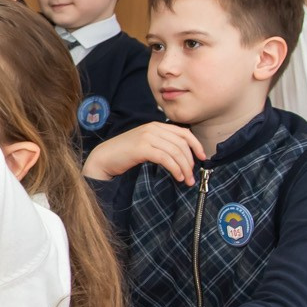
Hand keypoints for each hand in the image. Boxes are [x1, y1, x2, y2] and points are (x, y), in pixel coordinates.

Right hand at [82, 122, 207, 185]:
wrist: (104, 157)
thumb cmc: (125, 153)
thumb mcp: (146, 144)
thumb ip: (161, 144)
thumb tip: (181, 154)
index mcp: (156, 125)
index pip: (184, 133)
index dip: (196, 145)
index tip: (202, 157)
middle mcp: (153, 128)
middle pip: (182, 144)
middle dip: (190, 161)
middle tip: (192, 176)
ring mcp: (147, 137)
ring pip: (176, 152)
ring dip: (184, 168)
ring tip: (186, 180)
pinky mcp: (142, 148)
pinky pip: (166, 158)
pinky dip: (175, 169)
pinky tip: (177, 177)